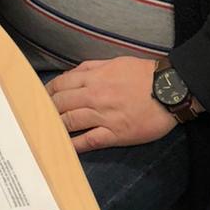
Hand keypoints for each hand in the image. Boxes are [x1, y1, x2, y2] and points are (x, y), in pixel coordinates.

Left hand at [46, 57, 177, 154]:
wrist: (171, 89)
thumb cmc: (145, 74)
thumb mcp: (116, 62)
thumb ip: (93, 66)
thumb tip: (73, 73)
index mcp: (94, 77)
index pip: (61, 84)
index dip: (47, 92)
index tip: (40, 98)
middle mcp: (94, 96)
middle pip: (61, 103)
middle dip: (47, 110)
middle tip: (37, 116)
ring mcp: (104, 116)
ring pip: (70, 121)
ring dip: (55, 126)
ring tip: (45, 131)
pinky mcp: (115, 133)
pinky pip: (89, 140)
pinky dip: (73, 144)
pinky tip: (63, 148)